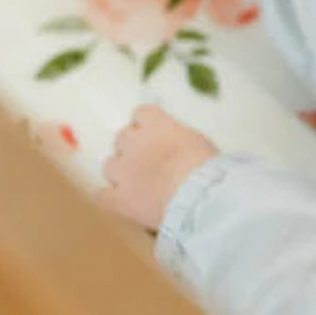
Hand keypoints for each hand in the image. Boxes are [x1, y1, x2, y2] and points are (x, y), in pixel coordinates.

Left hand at [98, 105, 218, 230]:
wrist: (200, 197)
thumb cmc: (212, 168)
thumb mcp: (201, 143)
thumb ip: (182, 140)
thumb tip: (179, 145)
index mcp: (157, 125)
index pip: (142, 113)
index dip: (148, 123)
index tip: (156, 131)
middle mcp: (134, 143)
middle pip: (122, 137)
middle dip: (133, 147)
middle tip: (150, 159)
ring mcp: (123, 172)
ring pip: (110, 165)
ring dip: (121, 171)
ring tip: (137, 182)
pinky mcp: (119, 199)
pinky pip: (103, 196)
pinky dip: (112, 198)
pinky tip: (123, 202)